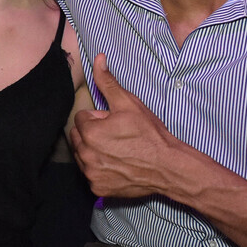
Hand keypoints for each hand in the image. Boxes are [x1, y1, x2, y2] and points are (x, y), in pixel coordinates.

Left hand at [71, 53, 180, 197]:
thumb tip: (98, 58)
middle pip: (78, 137)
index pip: (81, 118)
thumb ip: (108, 81)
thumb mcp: (129, 103)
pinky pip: (91, 174)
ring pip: (83, 156)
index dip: (99, 118)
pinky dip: (100, 169)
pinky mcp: (98, 188)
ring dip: (93, 151)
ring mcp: (92, 174)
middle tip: (116, 135)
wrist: (168, 166)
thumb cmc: (149, 133)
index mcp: (90, 133)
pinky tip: (118, 165)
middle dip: (92, 134)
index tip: (115, 122)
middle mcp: (86, 155)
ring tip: (117, 149)